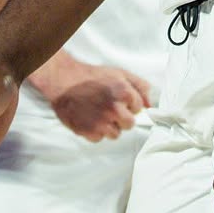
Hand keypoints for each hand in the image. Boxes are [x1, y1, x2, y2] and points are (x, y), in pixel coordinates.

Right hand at [29, 55, 150, 141]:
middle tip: (111, 109)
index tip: (120, 99)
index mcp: (123, 92)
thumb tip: (149, 105)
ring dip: (109, 126)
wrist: (64, 82)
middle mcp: (113, 108)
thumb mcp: (119, 73)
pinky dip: (95, 131)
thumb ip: (139, 86)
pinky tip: (90, 118)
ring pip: (115, 134)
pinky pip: (99, 138)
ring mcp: (100, 122)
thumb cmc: (91, 77)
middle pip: (130, 124)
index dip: (130, 103)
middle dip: (123, 118)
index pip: (138, 107)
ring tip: (99, 113)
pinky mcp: (87, 131)